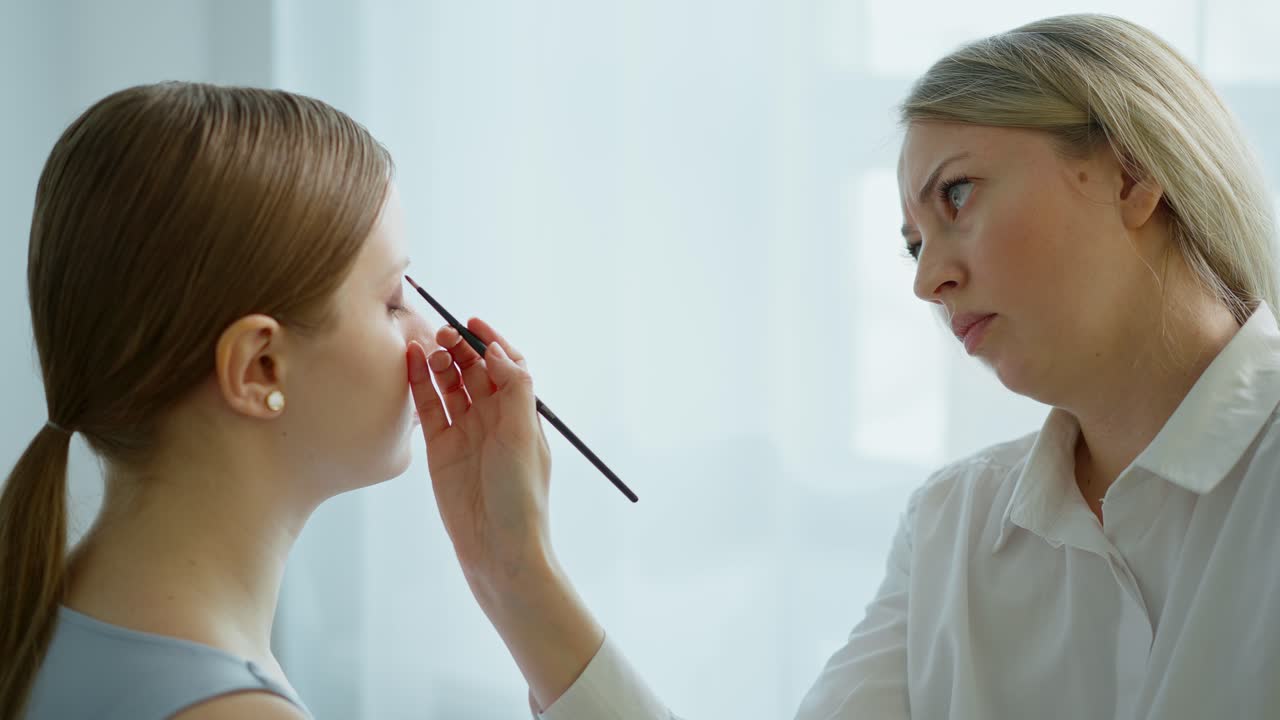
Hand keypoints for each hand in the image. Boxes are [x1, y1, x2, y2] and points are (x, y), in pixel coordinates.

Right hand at [407, 318, 553, 595]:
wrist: (497, 548)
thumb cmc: (520, 496)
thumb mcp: (526, 438)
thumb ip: (514, 390)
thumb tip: (497, 350)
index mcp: (521, 414)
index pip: (506, 366)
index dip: (491, 341)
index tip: (473, 323)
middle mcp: (494, 419)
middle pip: (475, 371)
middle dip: (460, 349)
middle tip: (443, 333)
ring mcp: (466, 432)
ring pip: (450, 385)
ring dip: (440, 363)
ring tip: (426, 347)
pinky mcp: (440, 448)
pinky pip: (429, 408)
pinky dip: (420, 384)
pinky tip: (412, 363)